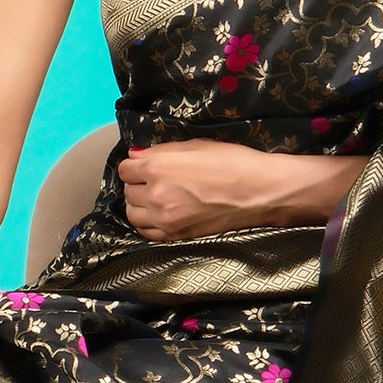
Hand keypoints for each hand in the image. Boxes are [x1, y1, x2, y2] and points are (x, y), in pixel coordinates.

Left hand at [117, 139, 365, 242]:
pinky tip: (159, 215)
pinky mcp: (174, 236)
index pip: (125, 168)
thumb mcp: (194, 146)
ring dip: (139, 204)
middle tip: (154, 180)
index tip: (144, 165)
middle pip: (128, 191)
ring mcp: (163, 219)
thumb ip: (161, 151)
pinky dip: (147, 222)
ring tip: (155, 198)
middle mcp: (154, 195)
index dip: (134, 165)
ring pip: (132, 213)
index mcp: (157, 168)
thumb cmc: (231, 162)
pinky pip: (145, 232)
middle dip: (138, 183)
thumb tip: (136, 156)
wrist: (258, 192)